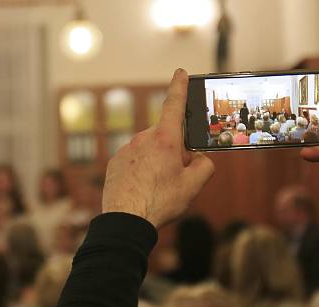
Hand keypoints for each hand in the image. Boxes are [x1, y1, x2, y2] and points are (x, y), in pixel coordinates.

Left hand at [102, 69, 214, 227]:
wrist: (125, 221)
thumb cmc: (160, 203)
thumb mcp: (193, 186)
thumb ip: (204, 166)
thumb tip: (198, 159)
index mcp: (164, 139)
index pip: (174, 105)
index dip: (179, 87)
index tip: (180, 73)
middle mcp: (142, 139)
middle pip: (166, 138)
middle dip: (174, 151)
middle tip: (176, 176)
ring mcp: (125, 150)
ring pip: (149, 151)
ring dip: (157, 163)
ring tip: (157, 189)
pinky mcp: (114, 163)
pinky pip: (134, 162)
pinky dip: (141, 172)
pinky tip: (143, 190)